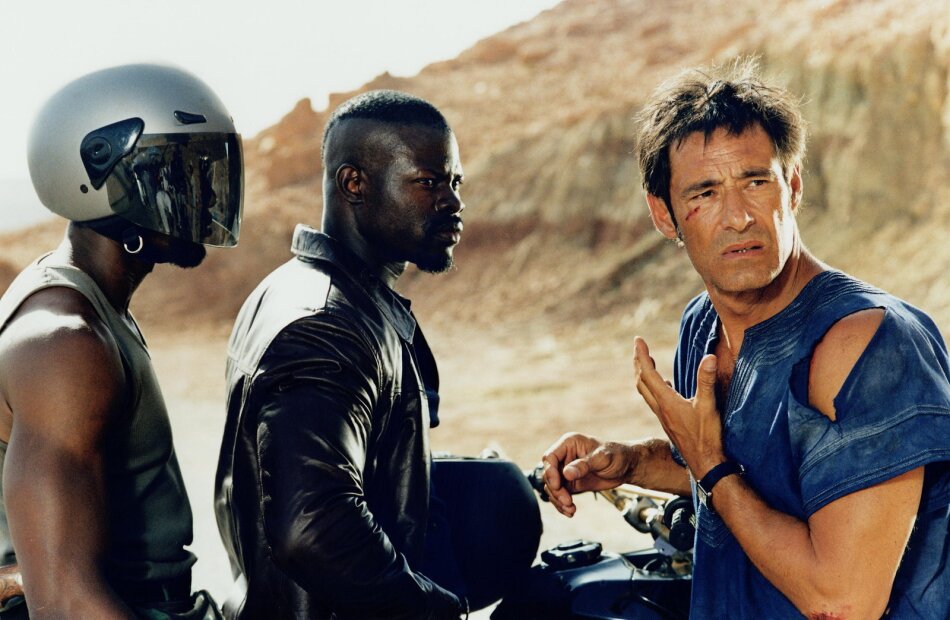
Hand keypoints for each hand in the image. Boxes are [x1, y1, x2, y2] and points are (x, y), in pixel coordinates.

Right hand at [541, 433, 635, 516]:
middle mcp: (564, 456)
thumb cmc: (617, 455)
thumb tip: (566, 473)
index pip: (550, 457)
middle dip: (555, 490)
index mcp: (569, 444)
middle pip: (548, 475)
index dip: (550, 472)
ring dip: (558, 500)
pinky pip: (560, 495)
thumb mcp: (602, 458)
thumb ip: (584, 465)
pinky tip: (571, 511)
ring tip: (570, 509)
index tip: (557, 486)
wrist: (628, 466)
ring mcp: (566, 470)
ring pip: (552, 487)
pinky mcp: (571, 483)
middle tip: (567, 501)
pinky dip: (562, 504)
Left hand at [633, 336, 723, 477]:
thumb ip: (707, 381)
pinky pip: (655, 401)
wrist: (705, 464)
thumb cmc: (707, 437)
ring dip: (644, 374)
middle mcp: (660, 408)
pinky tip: (664, 386)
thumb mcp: (708, 407)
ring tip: (646, 362)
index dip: (641, 355)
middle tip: (638, 347)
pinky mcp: (669, 423)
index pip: (648, 373)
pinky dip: (654, 388)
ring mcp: (664, 417)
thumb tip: (709, 357)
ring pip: (646, 391)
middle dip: (638, 362)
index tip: (637, 339)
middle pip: (642, 381)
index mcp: (666, 402)